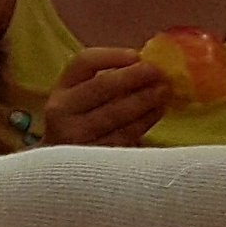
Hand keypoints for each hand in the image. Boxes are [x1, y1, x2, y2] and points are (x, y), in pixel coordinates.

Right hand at [43, 46, 170, 146]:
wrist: (61, 171)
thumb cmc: (80, 128)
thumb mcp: (80, 103)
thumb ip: (104, 85)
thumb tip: (145, 65)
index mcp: (60, 90)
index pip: (84, 63)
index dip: (112, 56)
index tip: (137, 55)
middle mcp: (62, 111)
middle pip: (101, 86)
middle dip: (134, 77)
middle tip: (159, 73)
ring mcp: (76, 136)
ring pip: (116, 113)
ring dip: (144, 100)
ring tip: (164, 91)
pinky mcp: (92, 157)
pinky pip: (123, 136)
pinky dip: (143, 122)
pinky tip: (157, 113)